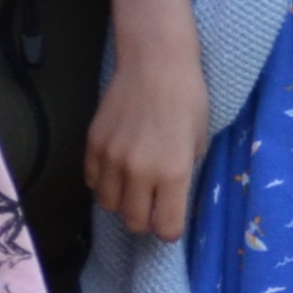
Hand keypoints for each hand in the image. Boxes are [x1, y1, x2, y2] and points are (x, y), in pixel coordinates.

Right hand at [87, 38, 208, 242]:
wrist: (155, 62)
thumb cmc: (187, 98)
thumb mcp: (199, 141)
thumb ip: (184, 173)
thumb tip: (171, 195)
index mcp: (173, 172)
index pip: (165, 228)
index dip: (169, 229)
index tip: (171, 220)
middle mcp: (139, 172)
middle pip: (134, 223)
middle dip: (145, 219)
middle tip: (152, 203)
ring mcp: (112, 159)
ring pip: (108, 205)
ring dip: (122, 202)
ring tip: (132, 186)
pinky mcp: (92, 145)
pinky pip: (92, 181)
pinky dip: (103, 182)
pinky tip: (116, 169)